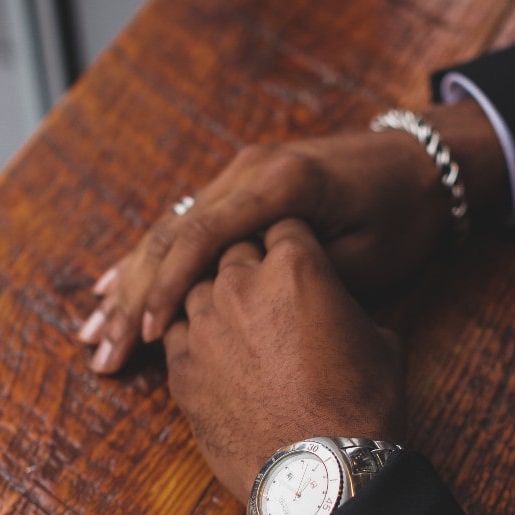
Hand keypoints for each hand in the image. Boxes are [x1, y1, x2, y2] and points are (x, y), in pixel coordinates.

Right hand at [79, 100, 505, 372]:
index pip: (203, 235)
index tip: (148, 335)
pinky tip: (115, 288)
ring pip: (169, 230)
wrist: (420, 164)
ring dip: (131, 284)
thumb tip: (246, 318)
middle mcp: (249, 170)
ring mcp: (240, 174)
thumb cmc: (402, 216)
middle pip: (172, 234)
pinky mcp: (239, 188)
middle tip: (102, 349)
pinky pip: (184, 225)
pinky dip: (150, 263)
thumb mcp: (368, 256)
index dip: (170, 288)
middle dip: (133, 296)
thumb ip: (304, 280)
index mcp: (280, 183)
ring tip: (94, 332)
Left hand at [163, 219, 406, 500]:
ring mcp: (203, 325)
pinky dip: (191, 337)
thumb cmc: (361, 407)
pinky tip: (211, 353)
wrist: (319, 473)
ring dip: (214, 298)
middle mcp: (241, 283)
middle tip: (265, 291)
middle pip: (232, 248)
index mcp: (296, 265)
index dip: (291, 241)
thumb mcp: (380, 342)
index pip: (283, 226)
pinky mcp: (180, 367)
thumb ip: (345, 308)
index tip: (294, 257)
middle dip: (248, 264)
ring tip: (235, 323)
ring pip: (195, 286)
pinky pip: (174, 332)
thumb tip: (335, 311)